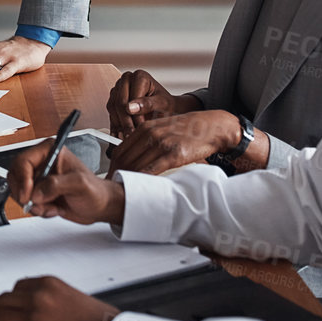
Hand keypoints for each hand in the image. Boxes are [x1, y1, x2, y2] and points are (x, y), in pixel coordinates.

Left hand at [0, 277, 119, 320]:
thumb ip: (52, 297)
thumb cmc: (99, 320)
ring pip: (0, 317)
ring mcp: (34, 318)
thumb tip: (36, 306)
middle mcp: (38, 297)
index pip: (18, 286)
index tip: (1, 302)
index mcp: (48, 284)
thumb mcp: (73, 295)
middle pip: (4, 300)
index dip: (6, 296)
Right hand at [6, 146, 124, 225]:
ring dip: (33, 204)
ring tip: (51, 206)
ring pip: (18, 191)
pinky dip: (38, 210)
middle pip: (15, 176)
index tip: (27, 195)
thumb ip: (57, 185)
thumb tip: (37, 192)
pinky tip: (53, 209)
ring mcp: (39, 179)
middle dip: (26, 194)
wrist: (99, 206)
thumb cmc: (95, 190)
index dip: (22, 180)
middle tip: (39, 204)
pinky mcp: (38, 193)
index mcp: (49, 151)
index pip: (23, 161)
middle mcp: (41, 163)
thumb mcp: (79, 184)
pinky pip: (26, 202)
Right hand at [106, 69, 189, 137]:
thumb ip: (148, 104)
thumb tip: (130, 108)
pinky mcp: (115, 99)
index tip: (139, 129)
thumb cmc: (167, 105)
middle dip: (126, 122)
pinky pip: (111, 113)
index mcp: (139, 76)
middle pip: (119, 103)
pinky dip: (115, 125)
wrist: (167, 109)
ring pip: (113, 109)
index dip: (134, 116)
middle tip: (131, 136)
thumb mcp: (163, 104)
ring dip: (119, 125)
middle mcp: (127, 79)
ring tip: (126, 138)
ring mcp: (119, 89)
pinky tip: (120, 135)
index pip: (131, 98)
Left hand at [108, 111, 259, 175]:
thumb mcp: (162, 128)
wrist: (211, 127)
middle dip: (116, 176)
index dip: (112, 167)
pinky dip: (143, 180)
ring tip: (122, 193)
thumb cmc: (188, 130)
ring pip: (137, 165)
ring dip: (127, 180)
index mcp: (145, 128)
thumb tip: (132, 156)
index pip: (120, 150)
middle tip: (113, 189)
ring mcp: (162, 143)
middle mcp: (151, 134)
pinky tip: (139, 188)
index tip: (110, 178)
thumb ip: (146, 139)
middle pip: (125, 159)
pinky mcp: (174, 154)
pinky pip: (153, 169)